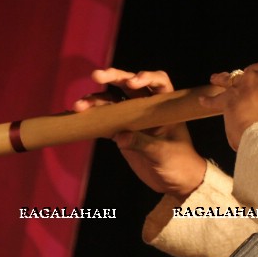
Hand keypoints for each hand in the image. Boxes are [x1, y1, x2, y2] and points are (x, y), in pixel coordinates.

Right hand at [73, 68, 206, 200]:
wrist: (174, 181)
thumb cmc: (178, 162)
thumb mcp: (163, 153)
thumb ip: (143, 143)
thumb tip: (120, 135)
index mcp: (165, 106)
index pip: (158, 82)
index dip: (146, 77)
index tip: (132, 83)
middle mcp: (148, 107)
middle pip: (130, 84)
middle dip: (114, 77)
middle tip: (97, 75)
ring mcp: (133, 118)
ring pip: (113, 100)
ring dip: (96, 99)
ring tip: (78, 105)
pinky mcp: (121, 131)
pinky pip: (104, 119)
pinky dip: (92, 116)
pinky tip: (78, 115)